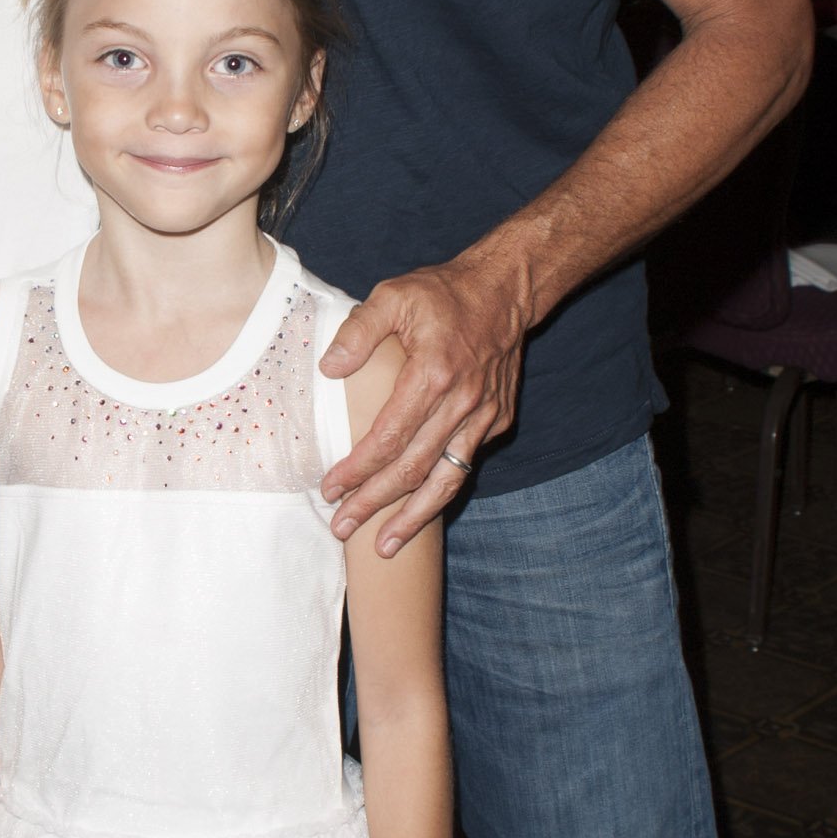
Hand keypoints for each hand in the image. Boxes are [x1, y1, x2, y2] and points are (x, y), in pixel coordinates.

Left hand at [320, 253, 528, 550]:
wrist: (507, 291)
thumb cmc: (444, 293)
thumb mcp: (394, 295)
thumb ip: (359, 331)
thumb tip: (329, 369)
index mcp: (433, 374)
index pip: (388, 437)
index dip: (357, 470)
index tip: (330, 489)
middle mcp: (462, 402)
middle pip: (413, 469)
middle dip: (375, 505)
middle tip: (342, 528)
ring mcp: (484, 415)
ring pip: (447, 479)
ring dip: (414, 517)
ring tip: (385, 546)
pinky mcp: (498, 421)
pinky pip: (464, 464)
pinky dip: (441, 491)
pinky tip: (417, 509)